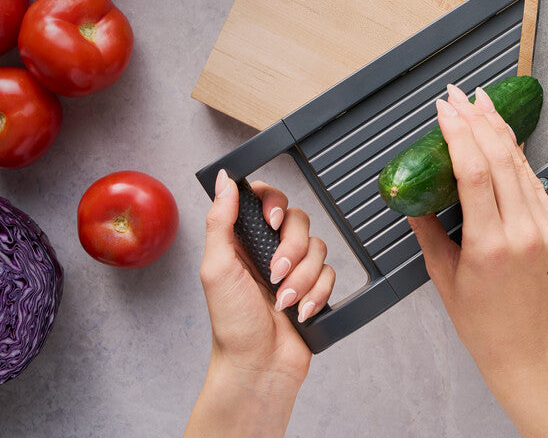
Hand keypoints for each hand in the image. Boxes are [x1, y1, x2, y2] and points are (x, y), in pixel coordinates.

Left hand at [185, 171, 335, 437]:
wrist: (258, 368)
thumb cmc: (231, 325)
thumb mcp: (216, 269)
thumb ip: (220, 221)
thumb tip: (224, 180)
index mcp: (241, 240)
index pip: (264, 199)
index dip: (274, 203)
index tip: (271, 222)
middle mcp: (268, 250)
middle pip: (298, 220)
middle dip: (292, 249)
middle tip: (275, 275)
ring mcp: (292, 269)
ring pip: (318, 247)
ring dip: (303, 278)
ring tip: (285, 302)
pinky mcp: (313, 288)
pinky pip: (330, 273)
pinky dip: (317, 293)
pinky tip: (301, 312)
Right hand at [409, 84, 547, 437]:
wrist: (527, 348)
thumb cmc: (482, 321)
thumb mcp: (442, 276)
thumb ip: (427, 229)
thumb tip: (411, 194)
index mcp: (491, 245)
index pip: (474, 172)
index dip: (459, 134)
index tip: (444, 111)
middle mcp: (524, 233)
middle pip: (501, 159)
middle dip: (478, 120)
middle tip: (459, 96)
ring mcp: (547, 229)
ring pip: (521, 165)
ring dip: (499, 130)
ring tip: (480, 104)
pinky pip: (535, 184)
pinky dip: (515, 158)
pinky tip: (501, 140)